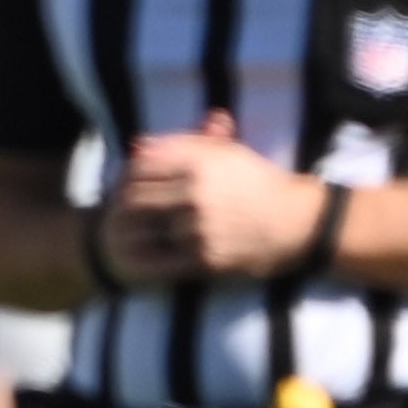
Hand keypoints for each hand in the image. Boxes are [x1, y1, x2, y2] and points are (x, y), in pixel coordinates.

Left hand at [104, 114, 332, 282]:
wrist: (294, 222)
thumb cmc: (256, 183)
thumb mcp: (225, 152)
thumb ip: (181, 144)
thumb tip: (136, 145)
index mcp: (200, 161)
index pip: (140, 167)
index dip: (122, 179)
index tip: (118, 189)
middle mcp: (197, 192)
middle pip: (136, 200)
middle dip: (119, 209)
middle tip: (113, 218)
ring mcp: (200, 226)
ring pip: (146, 231)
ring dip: (130, 237)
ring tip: (118, 241)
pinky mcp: (205, 258)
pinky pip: (161, 261)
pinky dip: (143, 263)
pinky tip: (135, 263)